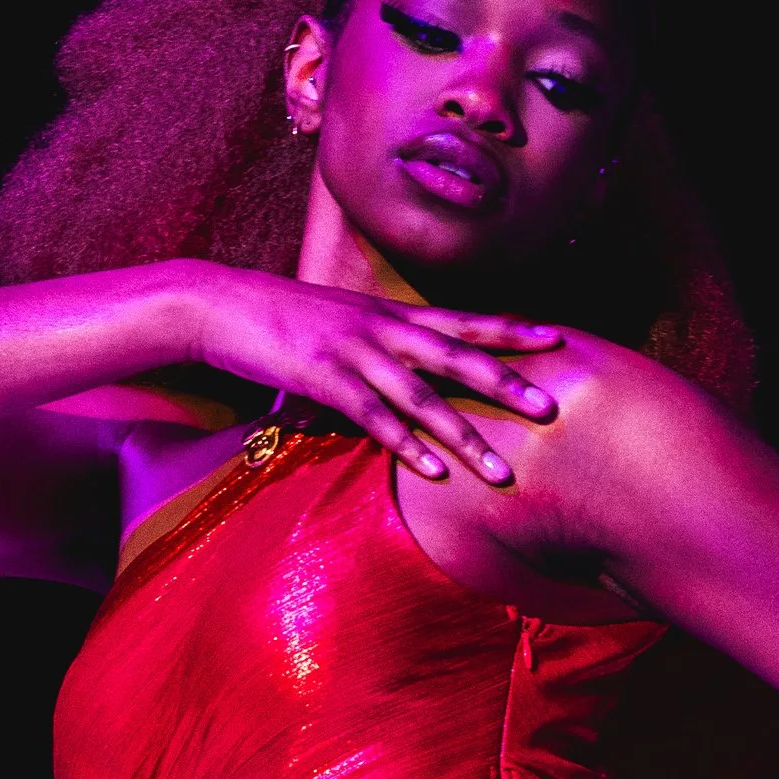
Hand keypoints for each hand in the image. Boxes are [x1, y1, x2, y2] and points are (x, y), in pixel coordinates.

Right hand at [185, 268, 563, 485]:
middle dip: (507, 384)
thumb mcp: (342, 327)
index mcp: (391, 314)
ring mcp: (355, 353)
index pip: (464, 321)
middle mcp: (383, 328)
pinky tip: (433, 472)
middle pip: (458, 356)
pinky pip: (374, 417)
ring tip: (500, 470)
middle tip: (550, 409)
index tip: (557, 339)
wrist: (221, 305)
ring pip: (423, 398)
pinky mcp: (324, 379)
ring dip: (464, 437)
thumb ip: (379, 350)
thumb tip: (402, 383)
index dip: (510, 330)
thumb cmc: (283, 322)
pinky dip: (406, 446)